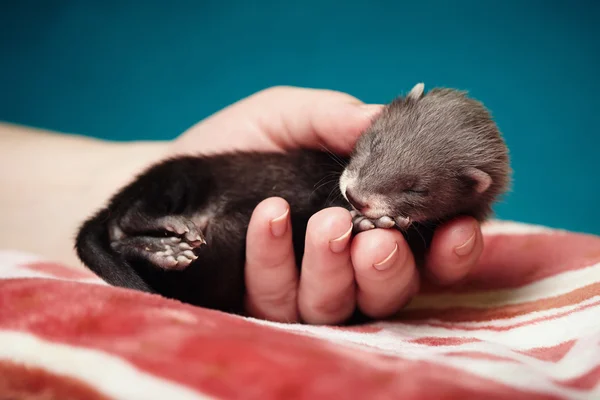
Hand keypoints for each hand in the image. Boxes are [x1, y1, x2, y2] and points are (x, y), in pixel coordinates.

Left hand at [172, 86, 483, 324]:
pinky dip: (274, 257)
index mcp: (374, 219)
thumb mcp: (291, 115)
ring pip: (336, 303)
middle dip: (392, 267)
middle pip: (392, 289)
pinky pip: (276, 298)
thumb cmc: (249, 141)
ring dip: (334, 266)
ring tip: (327, 224)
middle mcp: (348, 264)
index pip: (431, 248)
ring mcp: (305, 288)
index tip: (459, 229)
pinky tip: (269, 216)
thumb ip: (336, 118)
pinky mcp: (261, 303)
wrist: (185, 168)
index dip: (454, 249)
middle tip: (377, 237)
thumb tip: (384, 115)